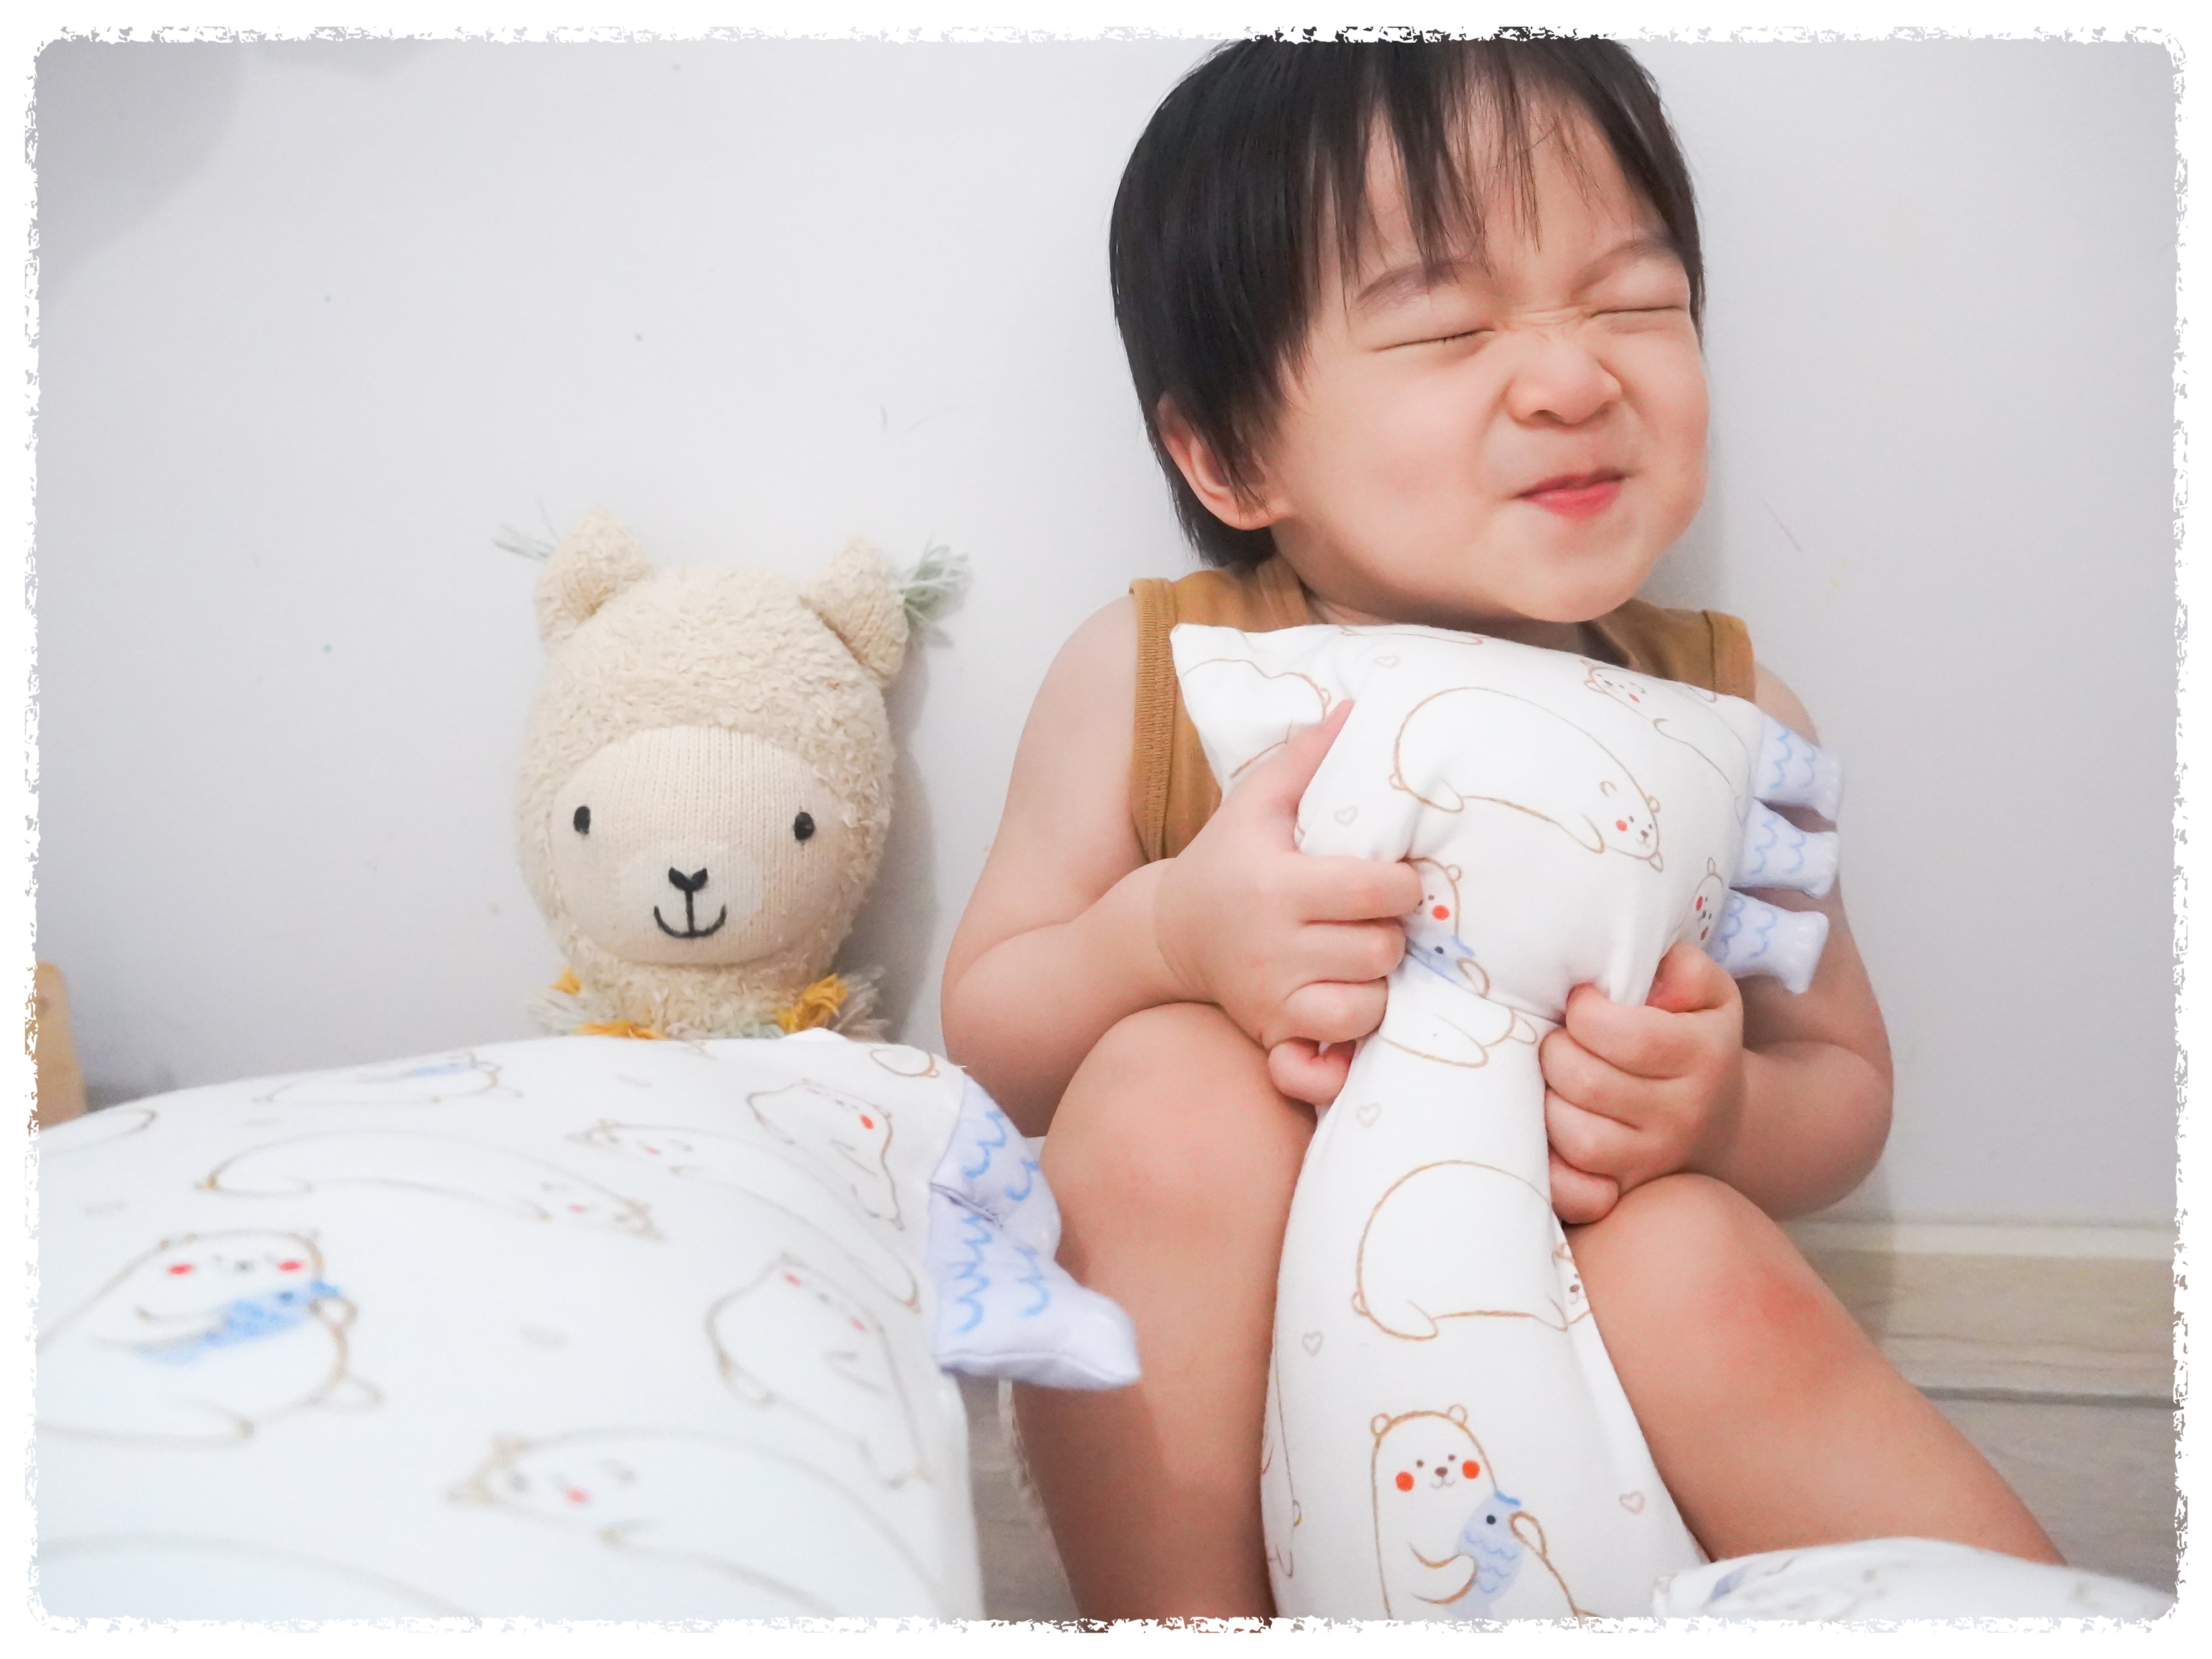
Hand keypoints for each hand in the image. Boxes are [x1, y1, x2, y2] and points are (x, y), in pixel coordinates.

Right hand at [1150, 701, 1420, 1106]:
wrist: (1168, 933)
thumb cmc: (1226, 858)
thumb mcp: (1256, 800)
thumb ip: (1308, 756)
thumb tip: (1355, 708)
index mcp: (1276, 884)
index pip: (1377, 890)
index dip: (1404, 884)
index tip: (1393, 876)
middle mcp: (1272, 945)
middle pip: (1382, 948)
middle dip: (1392, 931)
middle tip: (1377, 916)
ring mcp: (1271, 994)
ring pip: (1371, 1000)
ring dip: (1380, 978)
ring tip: (1362, 952)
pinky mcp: (1271, 1030)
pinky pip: (1341, 1039)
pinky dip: (1357, 1020)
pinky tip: (1348, 991)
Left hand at [1541, 942, 1745, 1224]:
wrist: (1719, 1120)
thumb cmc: (1695, 1040)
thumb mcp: (1708, 994)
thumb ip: (1687, 971)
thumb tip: (1656, 981)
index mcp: (1704, 1057)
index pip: (1631, 1037)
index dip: (1586, 1012)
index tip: (1580, 1002)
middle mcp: (1683, 1116)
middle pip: (1589, 1083)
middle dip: (1556, 1051)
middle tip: (1560, 1039)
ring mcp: (1653, 1162)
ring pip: (1577, 1138)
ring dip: (1549, 1100)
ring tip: (1555, 1080)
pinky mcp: (1623, 1193)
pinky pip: (1574, 1191)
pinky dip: (1551, 1165)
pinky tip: (1548, 1131)